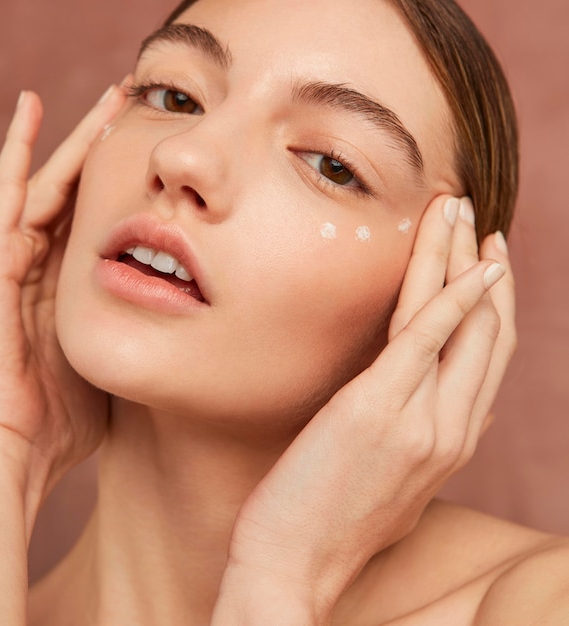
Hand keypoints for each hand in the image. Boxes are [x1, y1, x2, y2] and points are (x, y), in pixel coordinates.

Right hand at [0, 85, 126, 521]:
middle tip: (137, 109)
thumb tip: (179, 328)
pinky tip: (33, 109)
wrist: (12, 448)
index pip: (98, 221)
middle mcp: (37, 266)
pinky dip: (17, 151)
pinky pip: (4, 194)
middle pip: (76, 192)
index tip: (158, 157)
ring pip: (47, 182)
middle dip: (105, 150)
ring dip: (76, 139)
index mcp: (66, 289)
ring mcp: (8, 260)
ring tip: (109, 98)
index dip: (125, 186)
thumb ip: (132, 336)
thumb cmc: (62, 420)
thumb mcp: (110, 364)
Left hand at [212, 195, 515, 624]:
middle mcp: (451, 430)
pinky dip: (452, 293)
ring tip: (463, 210)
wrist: (293, 566)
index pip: (487, 362)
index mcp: (450, 444)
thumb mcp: (387, 480)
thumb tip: (412, 398)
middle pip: (487, 334)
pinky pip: (428, 337)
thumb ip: (410, 436)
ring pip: (462, 323)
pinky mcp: (380, 409)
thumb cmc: (326, 521)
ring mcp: (422, 421)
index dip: (493, 307)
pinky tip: (464, 257)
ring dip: (464, 260)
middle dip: (486, 270)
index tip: (485, 266)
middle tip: (481, 224)